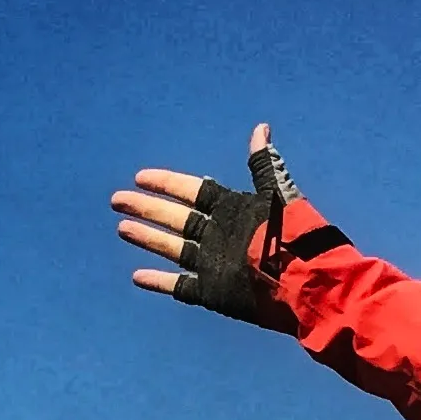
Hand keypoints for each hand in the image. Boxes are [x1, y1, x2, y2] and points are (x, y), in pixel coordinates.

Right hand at [110, 122, 276, 296]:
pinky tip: (137, 276)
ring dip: (147, 238)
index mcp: (232, 210)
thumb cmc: (292, 237)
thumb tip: (261, 128)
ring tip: (122, 228)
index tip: (141, 176)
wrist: (302, 282)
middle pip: (175, 218)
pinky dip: (159, 282)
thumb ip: (264, 165)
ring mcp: (213, 263)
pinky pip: (179, 286)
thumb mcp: (276, 195)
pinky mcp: (212, 291)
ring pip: (172, 248)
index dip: (167, 183)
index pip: (193, 192)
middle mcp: (218, 235)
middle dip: (147, 208)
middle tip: (118, 200)